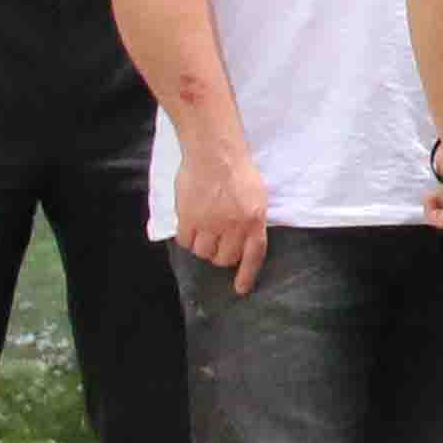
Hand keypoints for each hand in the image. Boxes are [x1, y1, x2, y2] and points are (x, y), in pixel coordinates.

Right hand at [174, 148, 269, 292]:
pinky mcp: (188, 218)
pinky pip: (186, 242)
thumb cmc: (238, 171)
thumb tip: (244, 241)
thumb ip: (252, 219)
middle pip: (224, 258)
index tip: (240, 290)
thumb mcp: (256, 196)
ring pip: (203, 253)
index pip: (253, 255)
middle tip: (218, 242)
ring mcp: (210, 223)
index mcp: (255, 219)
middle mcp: (233, 225)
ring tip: (204, 231)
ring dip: (203, 247)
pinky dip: (187, 239)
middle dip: (221, 255)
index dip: (246, 274)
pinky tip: (190, 227)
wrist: (214, 153)